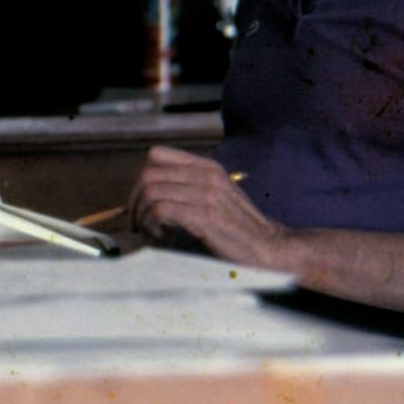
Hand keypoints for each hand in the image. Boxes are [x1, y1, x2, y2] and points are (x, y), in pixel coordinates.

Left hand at [128, 145, 284, 260]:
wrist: (269, 248)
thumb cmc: (240, 228)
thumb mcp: (217, 196)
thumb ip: (191, 187)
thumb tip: (152, 192)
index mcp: (207, 167)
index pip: (157, 155)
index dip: (140, 179)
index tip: (139, 202)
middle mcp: (206, 175)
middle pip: (149, 175)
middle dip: (134, 201)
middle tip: (137, 222)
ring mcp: (207, 194)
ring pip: (152, 193)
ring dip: (143, 216)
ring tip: (152, 232)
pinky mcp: (205, 216)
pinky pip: (162, 210)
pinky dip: (153, 224)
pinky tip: (162, 236)